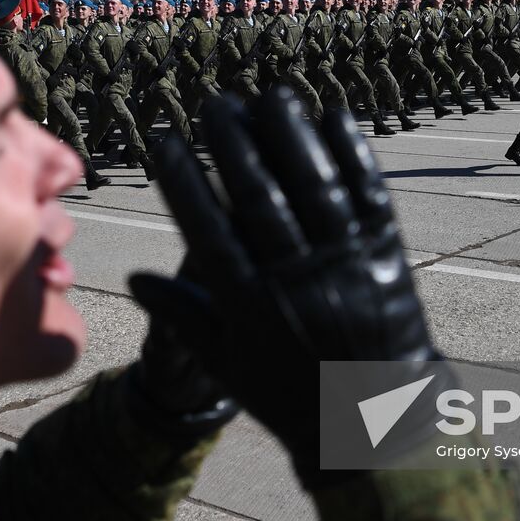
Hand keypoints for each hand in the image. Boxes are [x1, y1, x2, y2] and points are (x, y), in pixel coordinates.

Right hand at [129, 88, 435, 481]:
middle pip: (258, 198)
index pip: (207, 230)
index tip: (166, 140)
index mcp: (250, 306)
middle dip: (234, 144)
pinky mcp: (386, 257)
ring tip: (271, 96)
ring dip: (291, 136)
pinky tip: (335, 117)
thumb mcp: (228, 365)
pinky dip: (352, 154)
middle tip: (215, 103)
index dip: (184, 181)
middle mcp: (296, 280)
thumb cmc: (290, 394)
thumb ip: (182, 318)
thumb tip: (133, 278)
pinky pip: (368, 195)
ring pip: (314, 187)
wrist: (375, 425)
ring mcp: (345, 264)